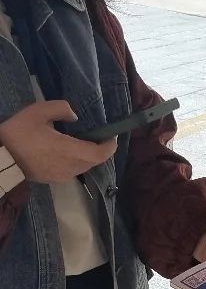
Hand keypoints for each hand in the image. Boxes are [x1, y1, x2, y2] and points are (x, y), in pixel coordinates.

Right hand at [0, 101, 115, 182]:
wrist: (3, 158)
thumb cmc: (20, 133)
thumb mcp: (38, 111)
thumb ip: (61, 108)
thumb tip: (75, 117)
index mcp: (69, 150)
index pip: (99, 154)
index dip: (110, 147)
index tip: (111, 136)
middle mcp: (70, 166)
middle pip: (94, 161)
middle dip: (100, 150)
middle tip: (98, 137)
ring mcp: (63, 175)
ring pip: (84, 167)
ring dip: (88, 156)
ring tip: (83, 142)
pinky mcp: (55, 180)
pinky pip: (74, 171)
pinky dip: (77, 162)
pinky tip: (69, 152)